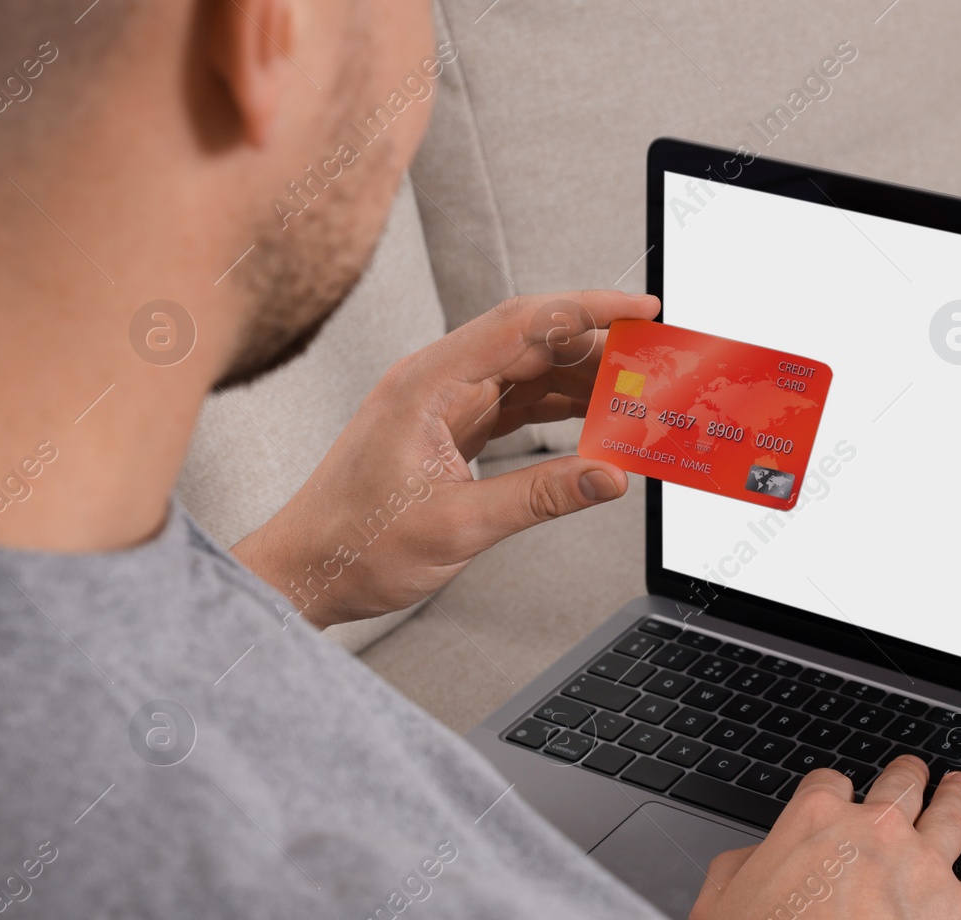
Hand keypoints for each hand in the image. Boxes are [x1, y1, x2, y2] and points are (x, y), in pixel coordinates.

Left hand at [231, 290, 659, 627]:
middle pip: (533, 341)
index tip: (642, 309)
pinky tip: (594, 420)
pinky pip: (516, 404)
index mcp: (428, 384)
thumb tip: (608, 476)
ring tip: (636, 394)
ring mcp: (443, 404)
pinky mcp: (449, 429)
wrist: (305, 570)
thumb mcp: (458, 526)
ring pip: (529, 372)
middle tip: (655, 358)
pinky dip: (559, 409)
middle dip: (599, 345)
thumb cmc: (355, 545)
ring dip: (583, 380)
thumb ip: (540, 496)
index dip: (590, 310)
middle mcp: (436, 382)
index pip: (524, 324)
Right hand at [686, 756, 960, 919]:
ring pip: (952, 815)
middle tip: (911, 774)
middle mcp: (876, 835)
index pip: (827, 784)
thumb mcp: (715, 917)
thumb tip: (753, 859)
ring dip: (959, 795)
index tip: (836, 798)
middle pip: (899, 787)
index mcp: (814, 825)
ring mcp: (927, 870)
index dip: (831, 791)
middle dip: (906, 777)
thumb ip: (736, 871)